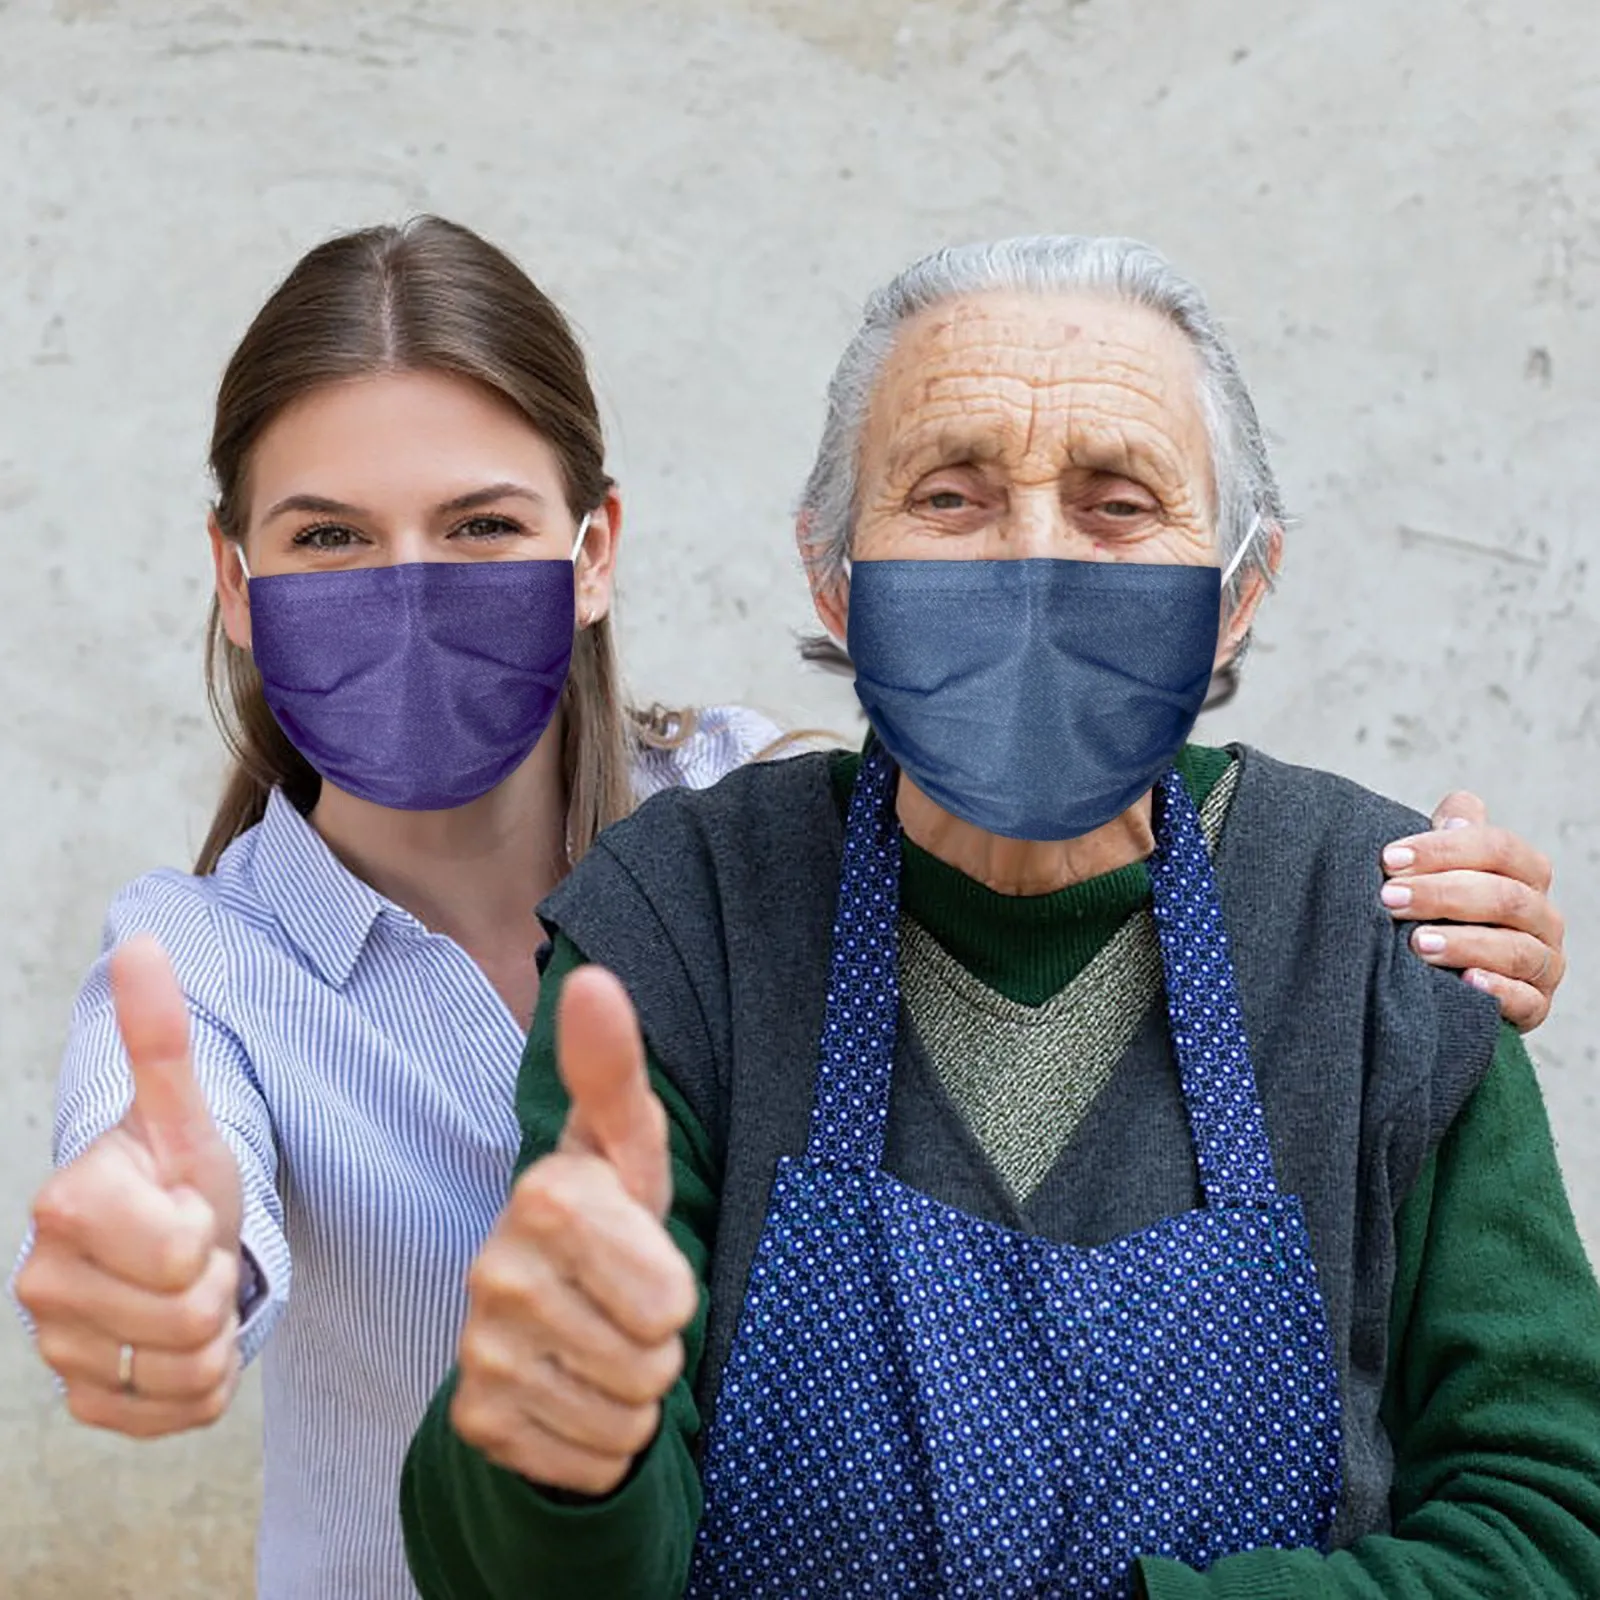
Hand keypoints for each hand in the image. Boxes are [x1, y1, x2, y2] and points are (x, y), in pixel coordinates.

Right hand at [14, 935, 243, 1435]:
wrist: (164, 1239)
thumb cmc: (175, 1173)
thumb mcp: (183, 1110)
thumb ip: (160, 1035)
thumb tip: (143, 943)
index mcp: (66, 1207)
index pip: (180, 1252)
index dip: (207, 1231)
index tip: (187, 1206)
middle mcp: (41, 1284)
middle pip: (190, 1316)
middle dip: (215, 1282)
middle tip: (194, 1252)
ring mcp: (57, 1350)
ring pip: (188, 1370)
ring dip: (214, 1333)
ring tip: (188, 1289)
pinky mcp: (84, 1404)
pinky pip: (176, 1414)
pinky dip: (199, 1384)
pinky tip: (179, 1339)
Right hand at [450, 966, 696, 1495]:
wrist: (546, 1317)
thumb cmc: (607, 1215)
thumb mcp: (627, 1145)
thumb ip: (614, 1069)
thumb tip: (592, 979)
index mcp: (545, 1196)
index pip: (667, 1295)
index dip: (672, 1284)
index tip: (637, 1246)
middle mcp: (496, 1272)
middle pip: (653, 1357)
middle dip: (658, 1339)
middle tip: (623, 1302)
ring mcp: (479, 1352)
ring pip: (628, 1411)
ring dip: (635, 1387)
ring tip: (602, 1339)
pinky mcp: (478, 1422)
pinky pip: (595, 1458)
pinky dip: (604, 1437)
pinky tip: (574, 1388)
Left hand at [1380, 791, 1564, 1031]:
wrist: (1443, 975)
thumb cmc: (1438, 910)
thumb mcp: (1440, 868)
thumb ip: (1451, 834)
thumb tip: (1459, 807)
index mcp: (1524, 872)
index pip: (1497, 848)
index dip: (1443, 850)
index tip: (1388, 858)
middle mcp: (1541, 915)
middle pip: (1505, 897)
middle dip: (1442, 895)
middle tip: (1389, 899)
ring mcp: (1544, 962)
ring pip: (1516, 949)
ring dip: (1464, 943)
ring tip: (1416, 944)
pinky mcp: (1536, 1005)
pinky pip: (1527, 999)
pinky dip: (1496, 989)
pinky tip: (1464, 981)